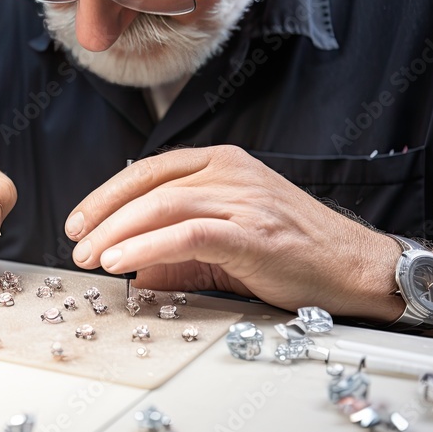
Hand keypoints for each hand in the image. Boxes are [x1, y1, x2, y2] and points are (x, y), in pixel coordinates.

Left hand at [65, 145, 403, 320]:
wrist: (355, 267)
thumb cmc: (293, 251)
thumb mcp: (227, 240)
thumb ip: (179, 249)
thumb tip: (132, 268)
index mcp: (222, 163)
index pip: (149, 171)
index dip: (106, 195)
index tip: (79, 221)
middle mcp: (230, 172)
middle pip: (147, 187)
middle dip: (102, 217)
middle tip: (77, 245)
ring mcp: (243, 199)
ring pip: (161, 207)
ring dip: (116, 234)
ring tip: (90, 257)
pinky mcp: (252, 233)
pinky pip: (186, 235)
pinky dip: (146, 247)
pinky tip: (121, 262)